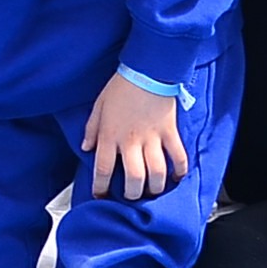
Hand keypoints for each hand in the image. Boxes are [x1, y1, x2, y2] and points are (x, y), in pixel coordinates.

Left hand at [82, 71, 189, 201]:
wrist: (147, 71)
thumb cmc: (121, 87)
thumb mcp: (98, 106)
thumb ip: (91, 129)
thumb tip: (86, 147)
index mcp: (110, 135)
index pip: (103, 169)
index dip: (100, 187)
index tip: (100, 196)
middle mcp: (131, 141)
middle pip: (134, 178)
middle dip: (133, 194)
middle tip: (132, 196)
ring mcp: (152, 138)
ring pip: (157, 172)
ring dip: (156, 187)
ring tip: (153, 191)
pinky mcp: (169, 132)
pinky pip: (178, 156)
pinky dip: (180, 169)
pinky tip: (177, 177)